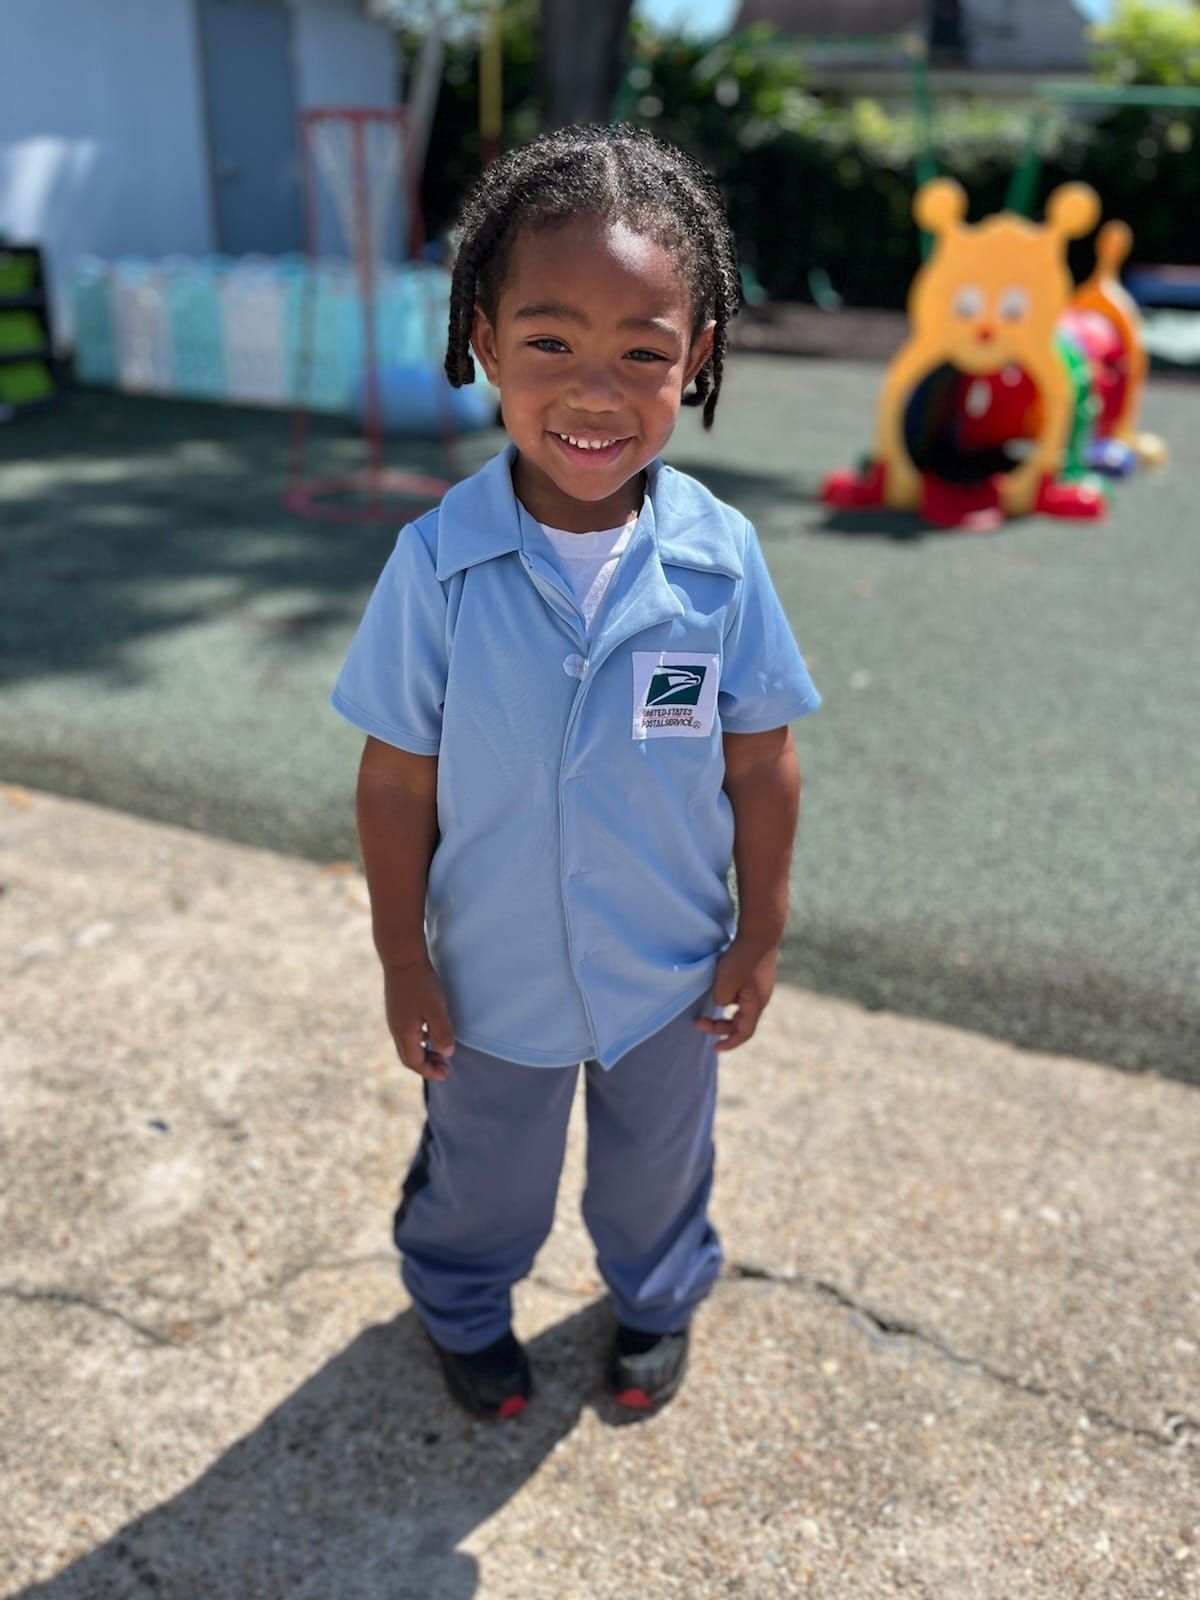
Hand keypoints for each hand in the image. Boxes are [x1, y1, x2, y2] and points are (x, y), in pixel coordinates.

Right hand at [382, 957, 456, 1081]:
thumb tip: (447, 1053)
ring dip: (423, 1052)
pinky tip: (429, 1034)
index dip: (430, 1071)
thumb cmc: (421, 984)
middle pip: (408, 1057)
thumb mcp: (436, 1009)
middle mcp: (396, 1029)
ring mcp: (394, 1018)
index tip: (445, 1074)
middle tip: (445, 1068)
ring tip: (440, 1052)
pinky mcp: (396, 1009)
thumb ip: (442, 1033)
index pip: (414, 1062)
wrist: (402, 958)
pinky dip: (419, 1040)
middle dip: (426, 1065)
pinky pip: (406, 1033)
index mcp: (404, 1033)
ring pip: (407, 1045)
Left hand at [694, 934, 778, 1052]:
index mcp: (756, 1004)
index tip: (714, 1047)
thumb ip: (721, 1000)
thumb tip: (722, 1002)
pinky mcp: (757, 973)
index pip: (744, 1032)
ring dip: (724, 1009)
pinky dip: (730, 995)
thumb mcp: (724, 984)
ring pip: (741, 1005)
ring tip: (707, 1003)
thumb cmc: (742, 958)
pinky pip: (742, 992)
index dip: (729, 1042)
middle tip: (699, 1022)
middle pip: (742, 1021)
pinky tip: (719, 984)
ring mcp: (761, 985)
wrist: (760, 931)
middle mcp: (762, 997)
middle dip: (721, 1025)